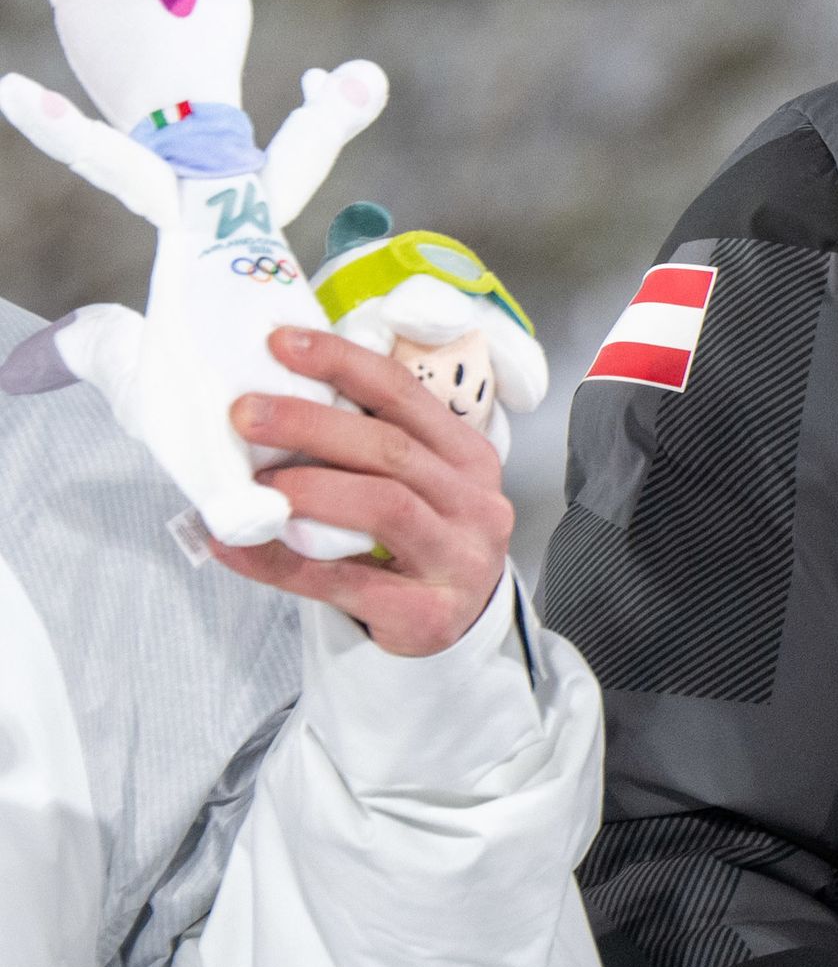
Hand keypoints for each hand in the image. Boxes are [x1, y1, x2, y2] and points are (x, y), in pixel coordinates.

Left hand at [214, 326, 512, 652]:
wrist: (454, 622)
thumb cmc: (418, 541)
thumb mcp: (417, 483)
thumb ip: (367, 447)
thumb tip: (269, 403)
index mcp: (467, 458)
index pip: (405, 394)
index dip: (343, 363)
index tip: (281, 344)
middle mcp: (474, 503)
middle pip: (390, 449)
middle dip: (311, 424)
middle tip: (245, 414)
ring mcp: (457, 558)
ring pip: (383, 505)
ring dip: (310, 488)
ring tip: (255, 485)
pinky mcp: (427, 612)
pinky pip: (344, 580)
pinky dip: (281, 562)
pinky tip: (235, 546)